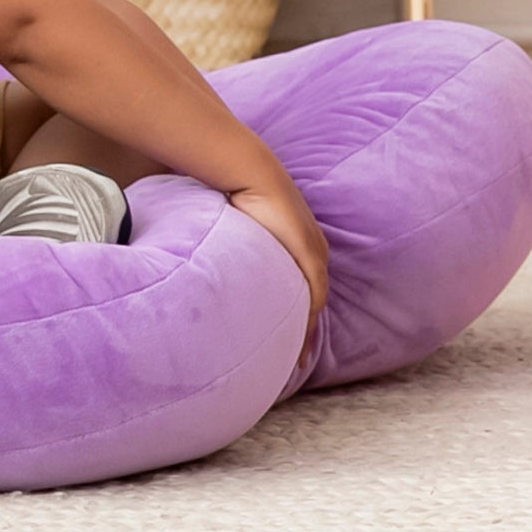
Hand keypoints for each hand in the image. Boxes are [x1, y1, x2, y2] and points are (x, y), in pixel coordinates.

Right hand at [229, 179, 330, 345]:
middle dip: (306, 331)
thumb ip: (239, 244)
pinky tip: (301, 336)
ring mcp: (314, 251)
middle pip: (314, 300)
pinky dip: (309, 318)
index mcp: (303, 242)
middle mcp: (315, 248)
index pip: (306, 288)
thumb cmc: (242, 193)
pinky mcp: (309, 255)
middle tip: (296, 359)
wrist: (251, 172)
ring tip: (296, 358)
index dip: (299, 316)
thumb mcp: (243, 227)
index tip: (289, 339)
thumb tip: (216, 257)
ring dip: (307, 330)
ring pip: (315, 302)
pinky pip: (314, 295)